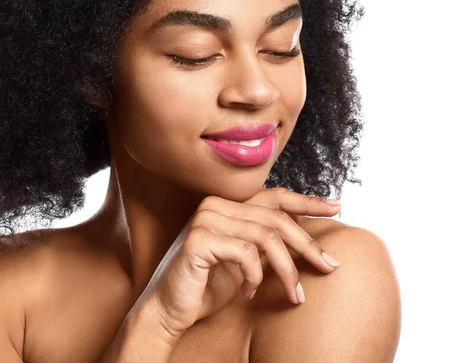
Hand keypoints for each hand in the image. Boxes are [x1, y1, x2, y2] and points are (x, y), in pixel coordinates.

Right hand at [137, 187, 341, 343]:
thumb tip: (306, 233)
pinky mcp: (199, 239)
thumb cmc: (208, 287)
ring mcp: (205, 219)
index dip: (306, 201)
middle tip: (330, 266)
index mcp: (226, 205)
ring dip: (287, 270)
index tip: (336, 207)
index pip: (273, 196)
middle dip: (307, 245)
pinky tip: (247, 293)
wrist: (170, 310)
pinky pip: (247, 254)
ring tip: (294, 294)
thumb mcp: (246, 261)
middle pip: (275, 218)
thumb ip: (266, 241)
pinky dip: (255, 277)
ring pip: (266, 237)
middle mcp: (215, 205)